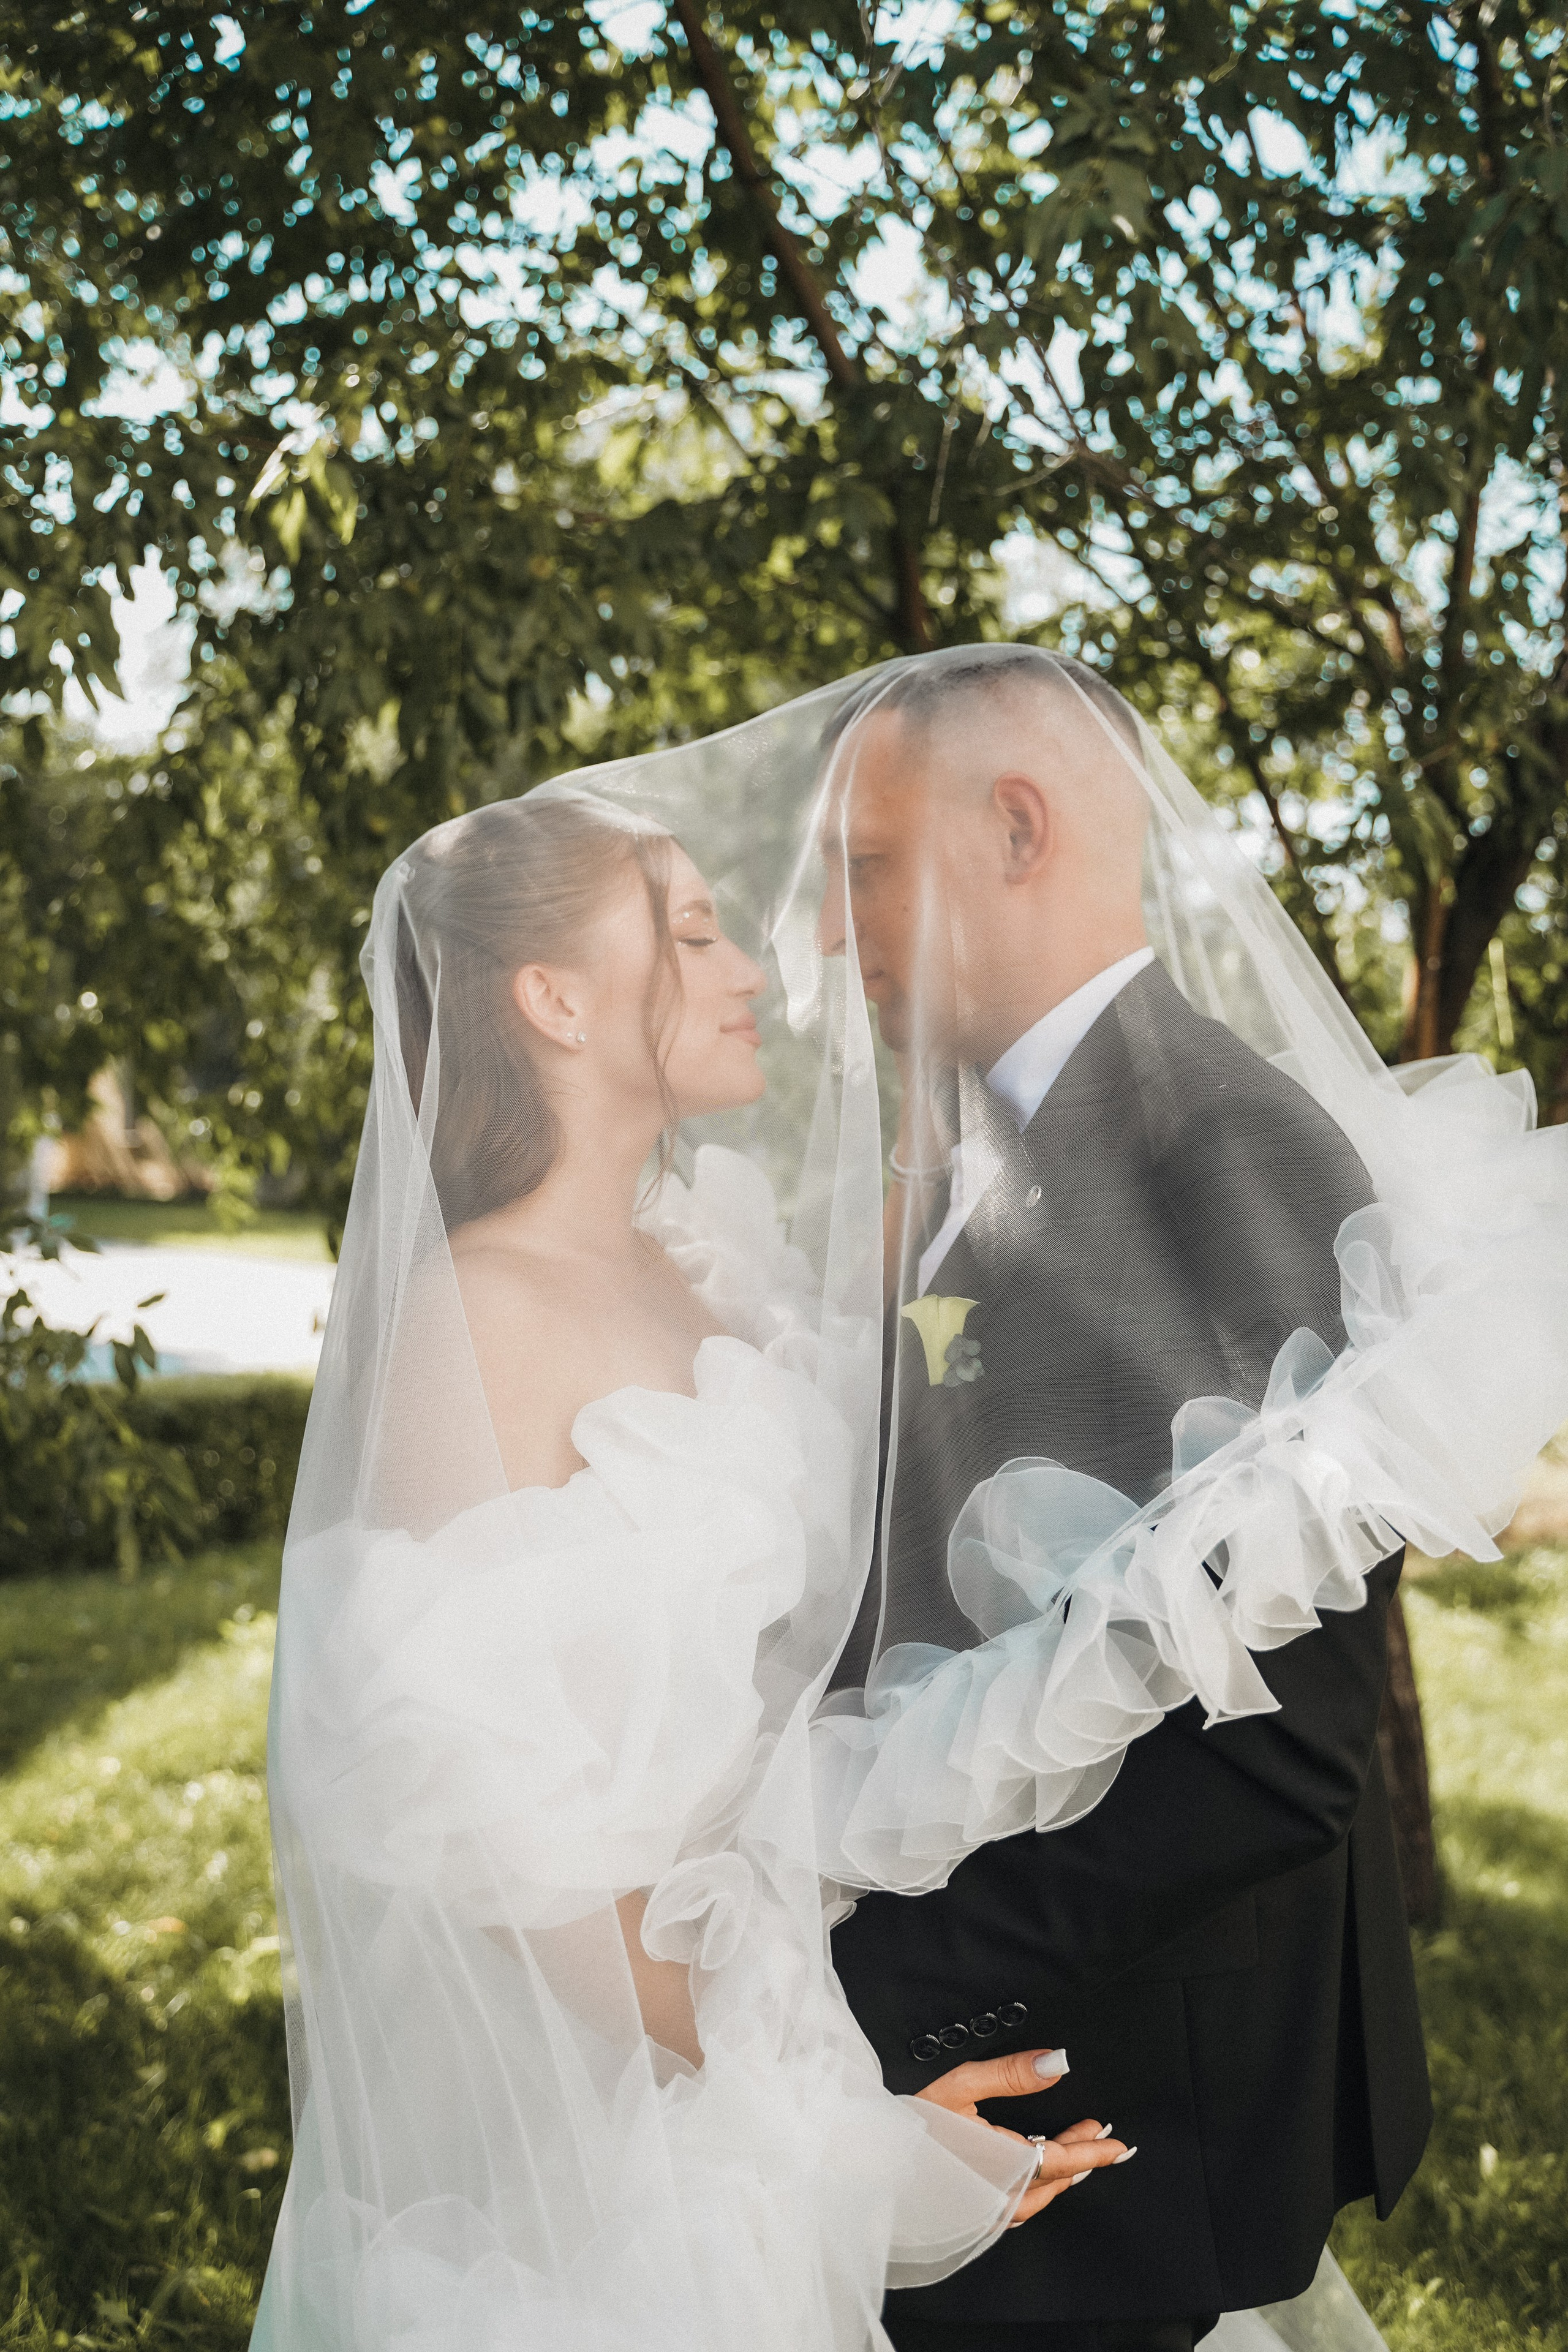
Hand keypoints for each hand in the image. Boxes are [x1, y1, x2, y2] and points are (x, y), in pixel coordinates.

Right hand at [914, 2047, 1132, 2227]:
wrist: (871, 2161)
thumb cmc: (911, 2124)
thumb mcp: (960, 2085)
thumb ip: (1011, 2074)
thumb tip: (1057, 2063)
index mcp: (999, 2166)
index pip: (1059, 2160)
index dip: (1092, 2151)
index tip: (1118, 2145)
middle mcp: (997, 2197)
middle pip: (1053, 2183)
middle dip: (1080, 2159)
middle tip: (1099, 2137)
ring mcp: (985, 2212)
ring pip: (1037, 2199)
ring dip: (1060, 2176)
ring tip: (1076, 2153)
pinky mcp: (973, 2215)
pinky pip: (1018, 2206)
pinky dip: (1037, 2188)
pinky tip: (1035, 2174)